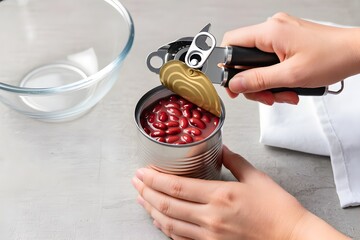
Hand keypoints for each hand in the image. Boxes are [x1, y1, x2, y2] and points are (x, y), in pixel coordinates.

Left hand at [132, 146, 349, 239]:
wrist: (292, 238)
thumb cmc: (277, 209)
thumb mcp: (256, 178)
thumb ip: (235, 161)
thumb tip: (221, 149)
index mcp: (220, 196)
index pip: (176, 187)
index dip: (154, 179)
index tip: (142, 172)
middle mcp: (210, 217)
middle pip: (167, 205)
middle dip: (146, 192)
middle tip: (135, 182)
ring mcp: (209, 236)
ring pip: (169, 224)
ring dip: (151, 210)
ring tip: (141, 199)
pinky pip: (181, 239)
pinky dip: (166, 228)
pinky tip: (159, 220)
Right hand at [221, 12, 359, 104]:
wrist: (356, 52)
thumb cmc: (332, 57)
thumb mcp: (290, 76)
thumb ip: (258, 80)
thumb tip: (235, 83)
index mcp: (269, 32)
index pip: (231, 44)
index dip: (227, 67)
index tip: (233, 85)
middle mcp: (273, 29)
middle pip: (244, 58)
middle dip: (253, 82)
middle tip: (265, 96)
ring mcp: (281, 34)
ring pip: (258, 63)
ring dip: (267, 83)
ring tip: (283, 94)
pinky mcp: (287, 41)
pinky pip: (271, 61)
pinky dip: (276, 77)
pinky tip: (288, 87)